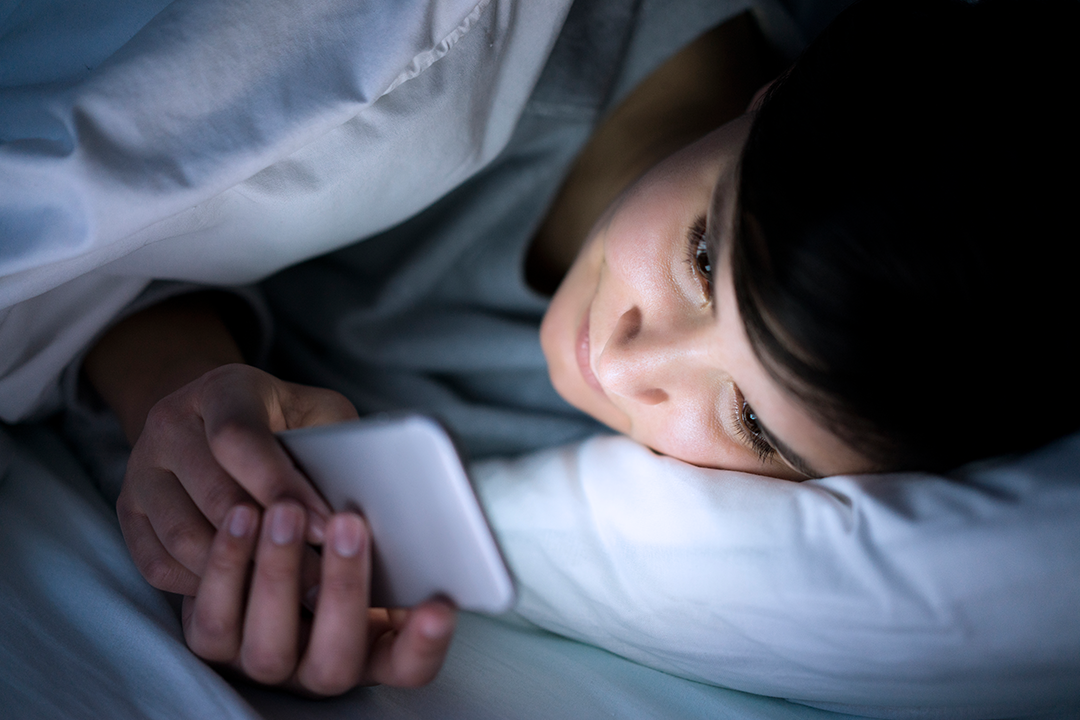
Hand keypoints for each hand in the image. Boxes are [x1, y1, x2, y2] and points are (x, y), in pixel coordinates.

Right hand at [117, 363, 357, 595]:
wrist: (213, 418)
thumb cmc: (283, 421)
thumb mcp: (317, 412)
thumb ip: (336, 443)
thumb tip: (357, 497)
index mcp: (221, 390)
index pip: (239, 439)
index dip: (281, 487)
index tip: (325, 528)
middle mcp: (168, 424)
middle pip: (214, 496)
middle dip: (272, 544)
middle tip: (320, 581)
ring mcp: (140, 470)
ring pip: (184, 538)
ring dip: (240, 573)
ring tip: (291, 594)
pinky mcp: (128, 512)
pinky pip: (159, 565)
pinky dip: (203, 586)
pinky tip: (246, 593)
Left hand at [184, 503, 455, 693]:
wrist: (265, 525)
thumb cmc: (329, 529)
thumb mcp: (366, 532)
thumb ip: (390, 536)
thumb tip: (412, 508)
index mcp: (374, 648)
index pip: (409, 666)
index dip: (425, 644)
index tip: (440, 606)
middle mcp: (319, 666)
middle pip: (336, 662)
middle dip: (344, 591)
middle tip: (350, 525)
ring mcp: (266, 661)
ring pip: (269, 648)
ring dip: (279, 574)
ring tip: (286, 511)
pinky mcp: (215, 644)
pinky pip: (213, 619)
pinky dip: (227, 565)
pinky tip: (242, 515)